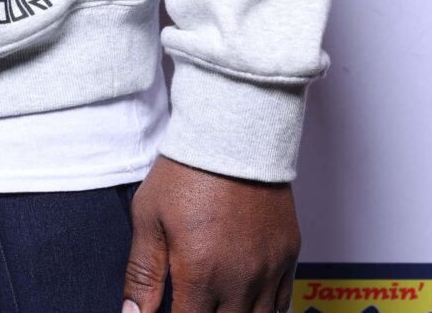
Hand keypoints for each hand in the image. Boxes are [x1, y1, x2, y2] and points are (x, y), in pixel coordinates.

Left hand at [123, 156, 297, 312]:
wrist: (232, 135)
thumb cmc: (187, 171)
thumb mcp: (149, 219)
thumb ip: (142, 274)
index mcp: (201, 272)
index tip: (168, 310)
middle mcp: (240, 278)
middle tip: (190, 302)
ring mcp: (269, 269)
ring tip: (215, 302)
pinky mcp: (288, 256)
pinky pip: (282, 303)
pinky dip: (264, 309)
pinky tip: (244, 302)